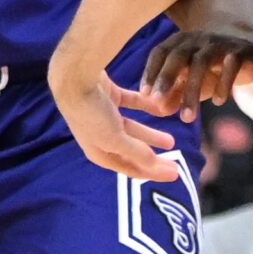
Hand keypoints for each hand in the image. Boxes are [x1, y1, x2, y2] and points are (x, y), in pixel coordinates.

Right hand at [52, 71, 182, 181]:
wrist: (75, 78)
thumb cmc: (92, 114)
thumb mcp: (115, 139)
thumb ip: (136, 152)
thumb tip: (155, 167)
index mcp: (99, 152)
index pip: (130, 168)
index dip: (152, 173)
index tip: (174, 175)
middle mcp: (101, 136)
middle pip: (133, 151)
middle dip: (154, 158)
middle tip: (176, 162)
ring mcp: (105, 116)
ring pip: (133, 129)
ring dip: (151, 135)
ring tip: (171, 140)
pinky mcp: (110, 96)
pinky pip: (133, 104)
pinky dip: (146, 107)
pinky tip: (163, 108)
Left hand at [137, 29, 252, 120]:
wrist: (246, 51)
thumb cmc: (210, 69)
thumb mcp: (189, 81)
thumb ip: (173, 93)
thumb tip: (159, 109)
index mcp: (180, 42)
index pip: (160, 52)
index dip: (151, 72)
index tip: (144, 94)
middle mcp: (198, 39)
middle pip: (178, 55)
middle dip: (166, 78)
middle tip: (158, 102)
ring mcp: (220, 43)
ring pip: (202, 62)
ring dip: (193, 90)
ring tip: (187, 118)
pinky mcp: (242, 51)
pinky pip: (231, 64)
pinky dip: (224, 83)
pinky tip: (218, 101)